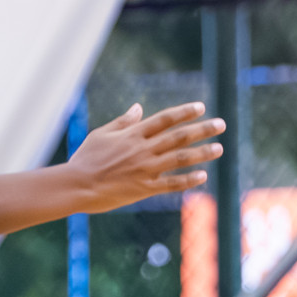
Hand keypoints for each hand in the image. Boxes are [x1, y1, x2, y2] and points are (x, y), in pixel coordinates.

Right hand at [66, 102, 223, 212]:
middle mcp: (143, 149)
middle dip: (202, 129)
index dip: (184, 112)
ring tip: (219, 148)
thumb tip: (139, 107)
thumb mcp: (101, 134)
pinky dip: (188, 179)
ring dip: (202, 153)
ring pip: (180, 158)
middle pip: (179, 136)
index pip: (165, 119)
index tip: (201, 107)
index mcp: (132, 134)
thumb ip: (123, 121)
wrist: (76, 186)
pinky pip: (171, 183)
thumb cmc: (85, 159)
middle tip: (221, 124)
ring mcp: (145, 169)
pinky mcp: (144, 189)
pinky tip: (202, 176)